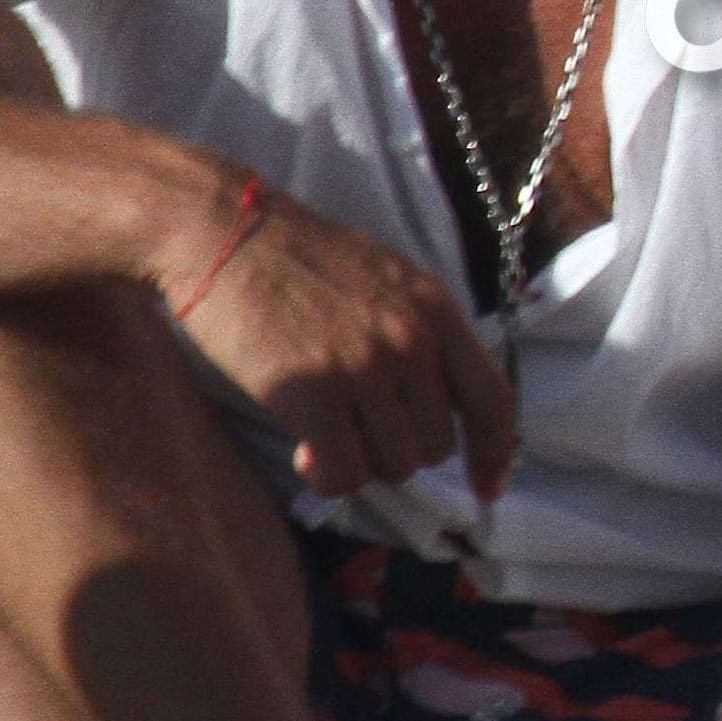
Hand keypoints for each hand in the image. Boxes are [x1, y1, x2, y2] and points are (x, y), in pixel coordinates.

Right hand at [165, 178, 518, 504]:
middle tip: (356, 430)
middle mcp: (413, 340)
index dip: (495, 452)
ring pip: (393, 464)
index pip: (492, 397)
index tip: (487, 488)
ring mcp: (366, 367)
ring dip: (361, 462)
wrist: (226, 232)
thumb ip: (418, 335)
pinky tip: (306, 452)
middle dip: (398, 450)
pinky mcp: (314, 393)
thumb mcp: (386, 282)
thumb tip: (433, 404)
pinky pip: (344, 473)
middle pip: (436, 444)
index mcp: (437, 311)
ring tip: (327, 432)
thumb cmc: (297, 259)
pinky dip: (328, 477)